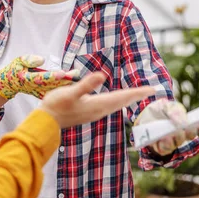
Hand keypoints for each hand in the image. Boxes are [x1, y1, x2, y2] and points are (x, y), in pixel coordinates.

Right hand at [0, 55, 79, 99]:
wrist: (9, 83)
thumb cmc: (14, 69)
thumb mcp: (18, 61)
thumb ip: (29, 60)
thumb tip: (42, 60)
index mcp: (26, 79)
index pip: (41, 78)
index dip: (52, 76)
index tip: (62, 73)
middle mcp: (33, 87)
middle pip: (51, 85)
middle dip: (64, 81)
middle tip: (75, 75)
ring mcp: (37, 92)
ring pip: (54, 90)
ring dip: (65, 86)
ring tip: (77, 78)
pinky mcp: (41, 94)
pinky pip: (53, 93)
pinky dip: (63, 91)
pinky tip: (73, 86)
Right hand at [40, 72, 154, 128]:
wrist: (46, 122)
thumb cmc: (56, 105)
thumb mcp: (70, 92)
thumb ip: (86, 84)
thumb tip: (102, 75)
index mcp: (97, 104)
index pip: (122, 97)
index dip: (137, 92)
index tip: (152, 89)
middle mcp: (99, 110)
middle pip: (122, 102)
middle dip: (135, 95)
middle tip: (150, 90)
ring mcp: (94, 113)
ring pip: (116, 105)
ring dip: (127, 99)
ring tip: (137, 94)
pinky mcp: (88, 113)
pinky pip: (109, 106)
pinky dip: (117, 101)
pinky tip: (115, 100)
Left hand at [135, 99, 198, 155]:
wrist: (142, 116)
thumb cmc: (157, 110)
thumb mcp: (165, 106)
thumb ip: (174, 111)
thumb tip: (183, 121)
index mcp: (185, 123)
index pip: (197, 127)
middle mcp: (180, 134)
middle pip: (189, 136)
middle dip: (189, 132)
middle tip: (186, 128)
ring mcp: (171, 141)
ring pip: (177, 143)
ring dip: (176, 139)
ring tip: (171, 134)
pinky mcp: (160, 147)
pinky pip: (164, 149)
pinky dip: (165, 144)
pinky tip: (163, 138)